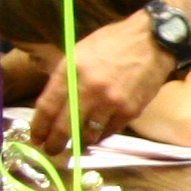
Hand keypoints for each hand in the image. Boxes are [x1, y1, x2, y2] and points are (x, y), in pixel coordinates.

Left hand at [32, 13, 171, 152]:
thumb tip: (52, 104)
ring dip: (79, 141)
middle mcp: (89, 88)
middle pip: (64, 127)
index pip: (47, 106)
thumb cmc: (113, 43)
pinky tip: (97, 131)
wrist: (153, 41)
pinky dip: (101, 134)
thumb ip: (65, 76)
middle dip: (54, 143)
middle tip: (51, 150)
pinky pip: (109, 131)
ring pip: (88, 135)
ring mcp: (111, 102)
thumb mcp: (80, 51)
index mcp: (72, 69)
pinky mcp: (129, 111)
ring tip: (76, 143)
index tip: (36, 137)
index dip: (39, 126)